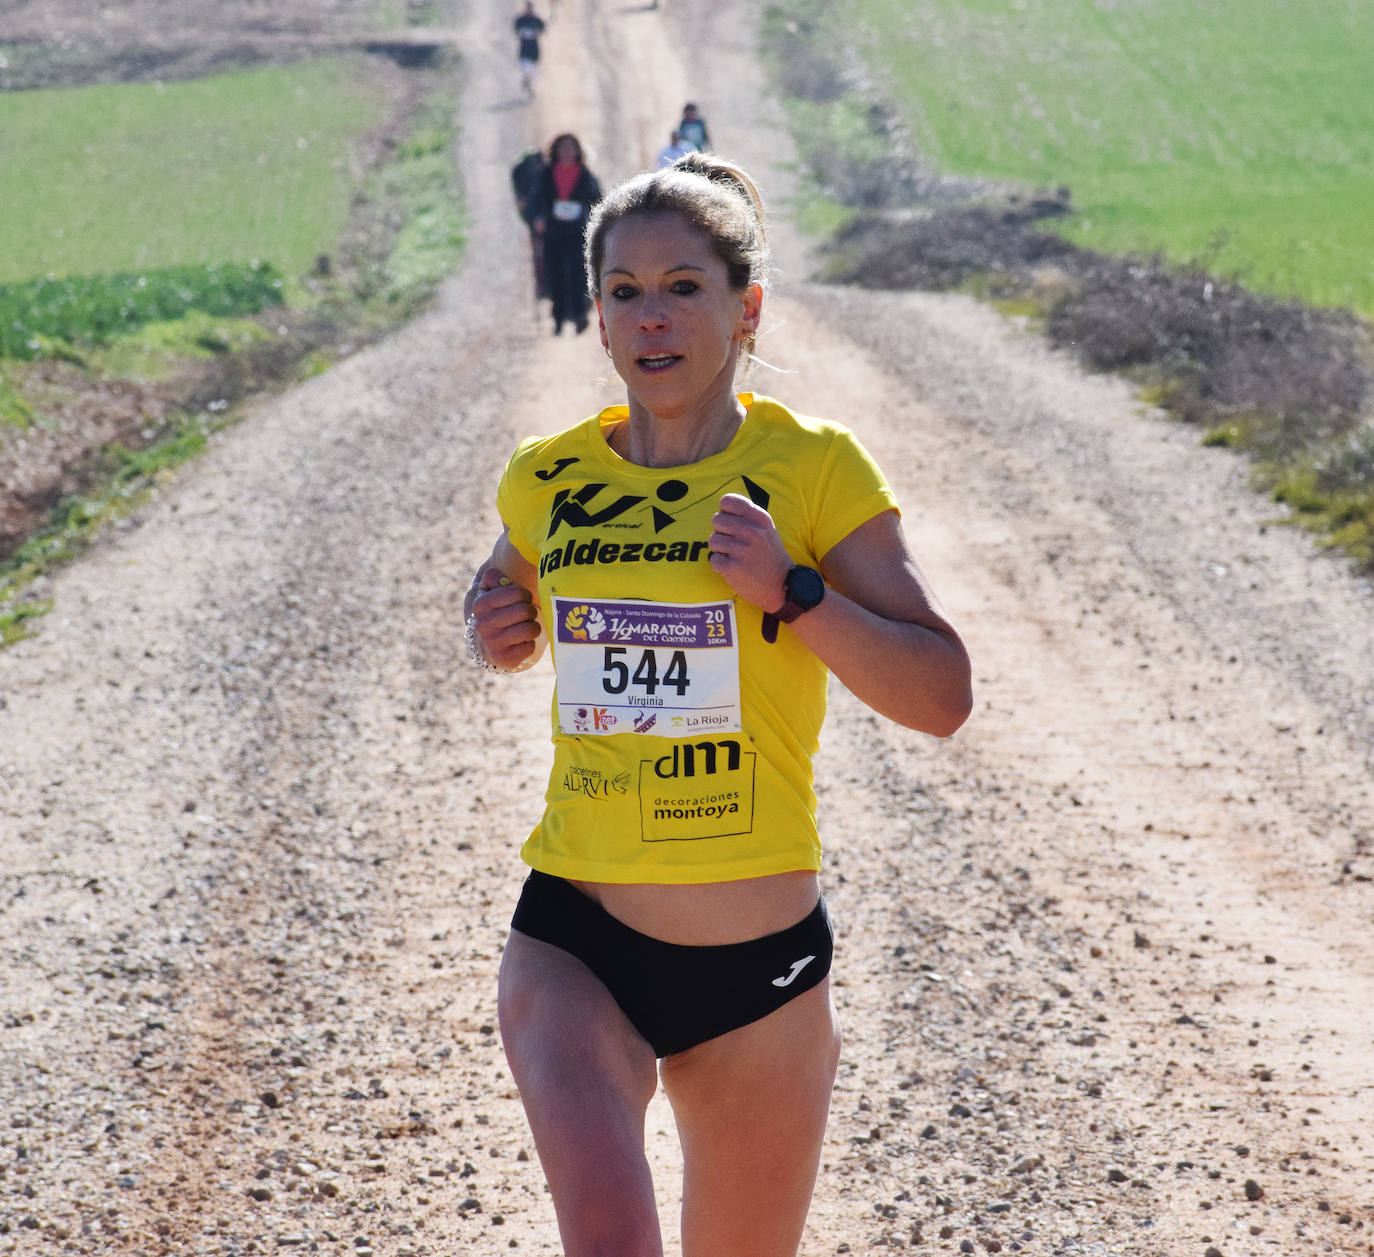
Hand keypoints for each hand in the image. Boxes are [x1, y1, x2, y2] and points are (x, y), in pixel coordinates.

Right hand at [470, 565, 539, 669]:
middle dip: (530, 611)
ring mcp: (492, 644)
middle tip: (525, 614)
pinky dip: (530, 643)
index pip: (517, 592)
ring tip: (526, 626)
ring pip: (531, 629)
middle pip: (526, 610)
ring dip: (533, 627)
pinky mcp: (504, 659)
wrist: (488, 643)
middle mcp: (483, 625)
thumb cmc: (496, 610)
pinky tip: (522, 642)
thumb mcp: (489, 590)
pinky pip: (530, 647)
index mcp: (480, 605)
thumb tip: (502, 580)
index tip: (522, 599)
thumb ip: (493, 577)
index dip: (525, 594)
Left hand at [707, 493, 792, 612]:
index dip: (724, 512)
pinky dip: (720, 566)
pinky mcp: (734, 567)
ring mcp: (743, 550)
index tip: (732, 523)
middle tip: (734, 544)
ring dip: (720, 550)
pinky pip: (714, 559)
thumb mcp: (766, 529)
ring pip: (713, 540)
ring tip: (735, 557)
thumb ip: (747, 516)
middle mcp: (753, 532)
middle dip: (721, 532)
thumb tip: (722, 508)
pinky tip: (734, 568)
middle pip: (716, 520)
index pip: (727, 501)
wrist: (782, 586)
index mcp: (760, 518)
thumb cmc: (769, 555)